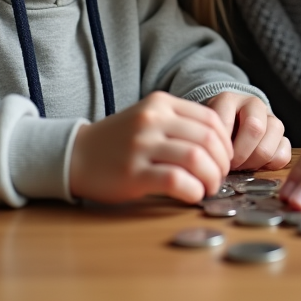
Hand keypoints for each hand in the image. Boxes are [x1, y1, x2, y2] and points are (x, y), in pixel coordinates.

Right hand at [68, 91, 232, 204]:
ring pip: (196, 158)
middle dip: (222, 163)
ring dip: (211, 178)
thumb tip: (219, 149)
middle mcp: (152, 120)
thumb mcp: (148, 118)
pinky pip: (176, 181)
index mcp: (160, 103)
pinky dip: (193, 191)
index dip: (226, 142)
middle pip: (208, 139)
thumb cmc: (117, 141)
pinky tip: (193, 196)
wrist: (75, 155)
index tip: (225, 159)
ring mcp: (142, 145)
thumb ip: (179, 124)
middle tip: (220, 177)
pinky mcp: (133, 173)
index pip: (211, 119)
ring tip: (209, 188)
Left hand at [204, 92, 291, 170]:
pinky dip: (269, 165)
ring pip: (269, 145)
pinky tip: (256, 164)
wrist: (231, 123)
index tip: (215, 157)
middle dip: (240, 155)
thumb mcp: (204, 127)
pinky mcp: (283, 138)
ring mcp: (272, 120)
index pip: (226, 123)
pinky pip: (282, 156)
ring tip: (241, 166)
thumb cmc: (214, 129)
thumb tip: (213, 161)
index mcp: (229, 99)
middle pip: (255, 129)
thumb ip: (208, 138)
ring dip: (253, 163)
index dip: (220, 146)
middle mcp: (254, 104)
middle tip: (230, 165)